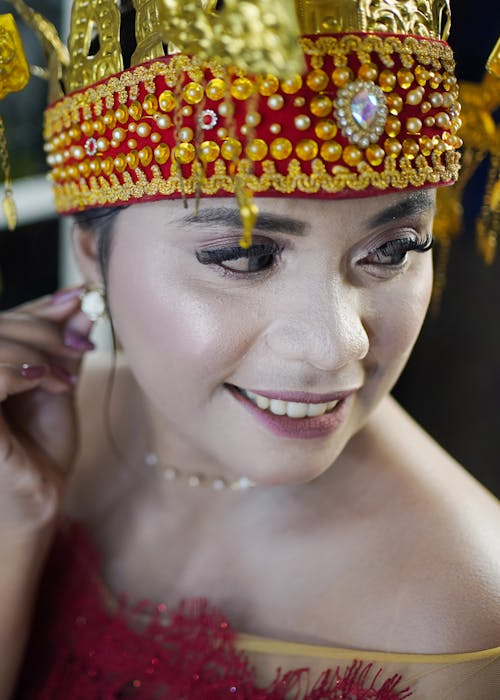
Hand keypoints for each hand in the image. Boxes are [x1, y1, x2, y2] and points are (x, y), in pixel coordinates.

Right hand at [0, 286, 93, 534]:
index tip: (80, 296)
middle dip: (45, 328)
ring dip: (36, 351)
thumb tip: (82, 305)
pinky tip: (47, 381)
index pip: (5, 321)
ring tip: (66, 377)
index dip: (40, 305)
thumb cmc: (41, 450)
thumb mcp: (57, 388)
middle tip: (82, 344)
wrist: (36, 502)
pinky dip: (18, 369)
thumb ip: (63, 349)